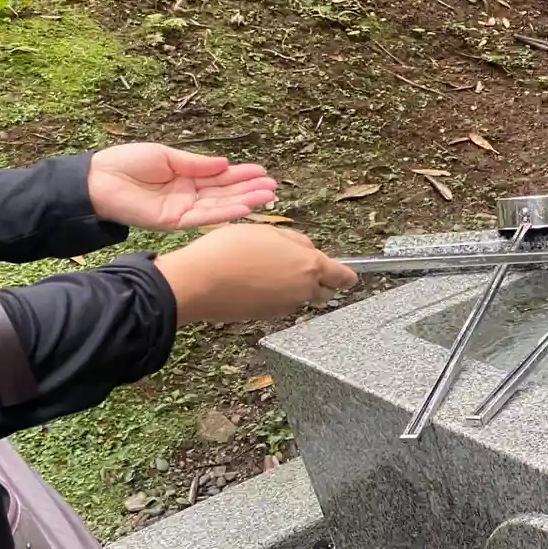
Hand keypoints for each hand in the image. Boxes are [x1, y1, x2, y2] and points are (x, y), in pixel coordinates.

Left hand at [88, 143, 277, 230]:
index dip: (241, 174)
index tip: (263, 171)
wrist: (97, 181)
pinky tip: (244, 208)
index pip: (220, 177)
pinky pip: (204, 218)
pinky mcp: (174, 222)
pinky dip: (225, 214)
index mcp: (186, 178)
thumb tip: (224, 163)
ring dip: (244, 202)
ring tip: (268, 196)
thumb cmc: (127, 164)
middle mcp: (188, 196)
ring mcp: (183, 210)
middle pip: (225, 193)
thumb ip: (196, 163)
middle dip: (249, 189)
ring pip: (220, 206)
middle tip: (273, 186)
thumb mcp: (166, 156)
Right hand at [153, 224, 357, 325]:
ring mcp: (285, 306)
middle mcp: (302, 290)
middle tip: (302, 267)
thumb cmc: (229, 250)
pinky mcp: (266, 316)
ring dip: (296, 288)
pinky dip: (276, 295)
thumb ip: (295, 241)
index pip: (343, 276)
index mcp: (309, 266)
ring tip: (270, 270)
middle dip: (321, 281)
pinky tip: (255, 282)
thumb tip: (308, 249)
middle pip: (325, 291)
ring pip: (301, 297)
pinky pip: (281, 304)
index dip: (347, 275)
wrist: (197, 283)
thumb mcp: (267, 232)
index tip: (350, 275)